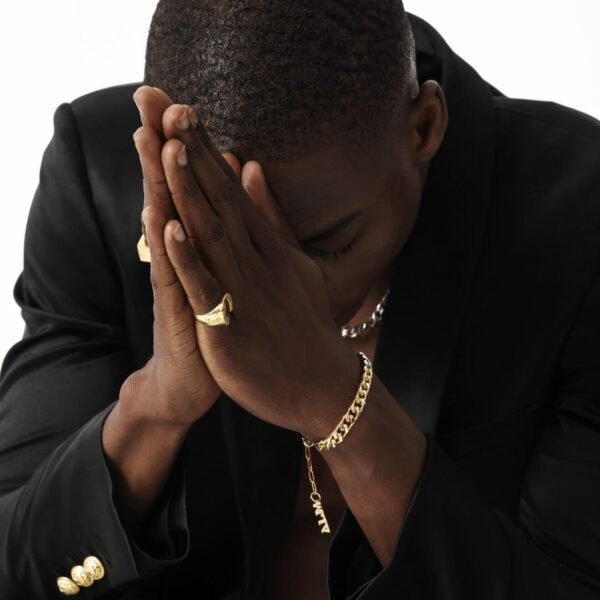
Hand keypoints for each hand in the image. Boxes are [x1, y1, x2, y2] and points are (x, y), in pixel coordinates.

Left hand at [137, 87, 359, 437]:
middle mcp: (258, 264)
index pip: (236, 194)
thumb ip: (273, 218)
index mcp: (269, 249)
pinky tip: (169, 228)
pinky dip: (188, 259)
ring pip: (212, 237)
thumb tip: (254, 169)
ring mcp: (245, 295)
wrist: (323, 385)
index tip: (187, 115)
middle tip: (172, 109)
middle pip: (222, 203)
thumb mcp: (294, 265)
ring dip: (190, 193)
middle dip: (196, 156)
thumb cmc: (306, 326)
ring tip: (170, 149)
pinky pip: (206, 290)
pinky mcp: (231, 331)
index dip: (210, 154)